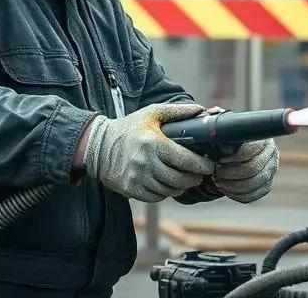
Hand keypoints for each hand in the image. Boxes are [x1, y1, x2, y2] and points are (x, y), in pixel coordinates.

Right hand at [83, 103, 215, 202]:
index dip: (202, 165)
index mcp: (153, 143)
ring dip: (181, 187)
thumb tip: (201, 110)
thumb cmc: (129, 128)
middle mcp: (145, 162)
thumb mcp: (152, 113)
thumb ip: (177, 111)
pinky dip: (165, 193)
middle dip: (194, 178)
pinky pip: (156, 197)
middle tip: (199, 174)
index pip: (185, 160)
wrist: (98, 146)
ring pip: (169, 191)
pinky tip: (167, 185)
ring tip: (184, 179)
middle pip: (180, 179)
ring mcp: (137, 178)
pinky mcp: (131, 189)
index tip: (209, 165)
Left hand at [213, 139, 278, 202]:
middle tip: (216, 175)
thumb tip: (213, 149)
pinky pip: (254, 194)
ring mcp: (271, 170)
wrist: (238, 150)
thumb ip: (222, 141)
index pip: (250, 151)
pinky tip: (226, 190)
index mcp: (261, 139)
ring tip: (219, 183)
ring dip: (232, 186)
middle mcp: (271, 154)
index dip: (233, 158)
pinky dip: (238, 195)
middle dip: (230, 174)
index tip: (219, 161)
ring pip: (253, 184)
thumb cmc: (230, 141)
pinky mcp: (267, 184)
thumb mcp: (227, 137)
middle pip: (252, 169)